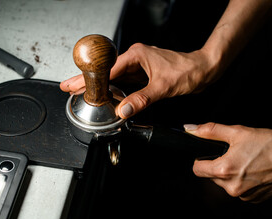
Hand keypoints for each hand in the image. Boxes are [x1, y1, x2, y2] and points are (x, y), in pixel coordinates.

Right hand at [60, 43, 217, 118]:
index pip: (106, 69)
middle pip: (105, 72)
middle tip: (69, 87)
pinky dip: (113, 88)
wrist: (203, 69)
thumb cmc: (187, 71)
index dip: (88, 79)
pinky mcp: (144, 74)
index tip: (73, 85)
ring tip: (81, 92)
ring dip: (99, 85)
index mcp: (136, 55)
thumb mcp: (163, 87)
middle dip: (86, 80)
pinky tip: (105, 94)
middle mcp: (135, 58)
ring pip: (114, 77)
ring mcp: (139, 66)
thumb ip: (142, 99)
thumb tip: (124, 109)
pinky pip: (124, 81)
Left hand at [184, 123, 271, 201]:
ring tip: (247, 160)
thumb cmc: (269, 143)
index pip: (197, 169)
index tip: (210, 153)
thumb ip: (210, 131)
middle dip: (218, 165)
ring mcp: (244, 195)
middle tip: (235, 153)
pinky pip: (241, 190)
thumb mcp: (236, 131)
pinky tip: (255, 170)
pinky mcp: (255, 200)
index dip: (201, 159)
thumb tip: (190, 130)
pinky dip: (244, 181)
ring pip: (226, 184)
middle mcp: (232, 187)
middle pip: (212, 176)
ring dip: (231, 174)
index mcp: (224, 170)